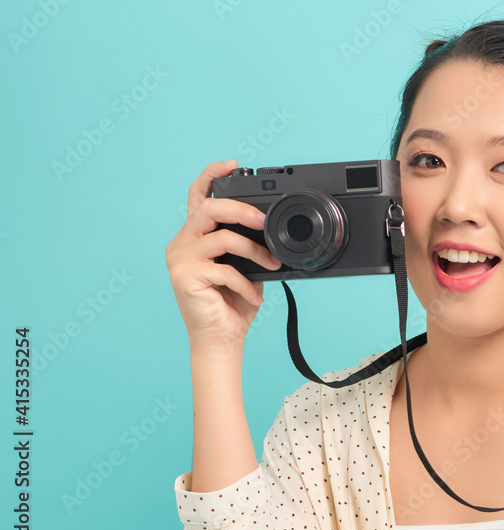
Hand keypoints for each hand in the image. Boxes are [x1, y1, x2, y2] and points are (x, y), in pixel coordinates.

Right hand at [165, 160, 283, 351]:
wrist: (222, 339)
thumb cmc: (233, 303)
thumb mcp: (245, 265)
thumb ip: (247, 243)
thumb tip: (270, 227)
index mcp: (195, 236)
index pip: (198, 197)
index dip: (212, 176)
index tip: (232, 165)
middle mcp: (182, 243)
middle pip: (209, 209)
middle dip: (242, 210)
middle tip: (264, 222)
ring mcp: (179, 259)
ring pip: (221, 238)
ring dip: (254, 251)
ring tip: (271, 265)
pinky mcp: (183, 277)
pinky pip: (224, 269)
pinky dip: (245, 283)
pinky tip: (253, 295)